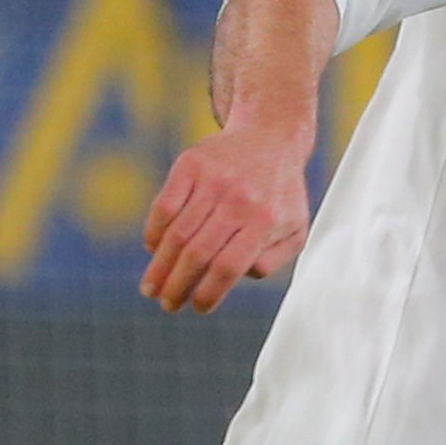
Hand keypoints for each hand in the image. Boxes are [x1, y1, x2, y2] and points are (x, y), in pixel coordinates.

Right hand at [141, 122, 313, 312]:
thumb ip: (272, 260)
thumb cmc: (280, 194)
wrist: (270, 137)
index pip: (229, 267)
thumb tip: (240, 275)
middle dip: (178, 286)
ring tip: (151, 288)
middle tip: (167, 305)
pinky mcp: (190, 165)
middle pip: (198, 254)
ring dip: (160, 266)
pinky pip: (164, 205)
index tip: (198, 307)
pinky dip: (154, 232)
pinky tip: (152, 249)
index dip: (209, 293)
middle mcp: (239, 200)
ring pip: (177, 233)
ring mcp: (213, 181)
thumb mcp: (294, 229)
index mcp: (265, 221)